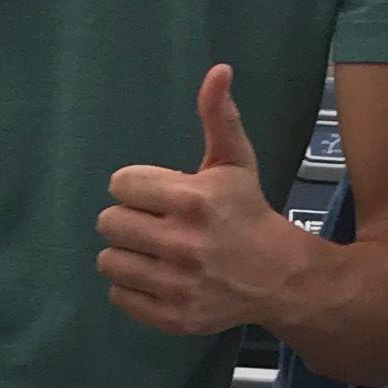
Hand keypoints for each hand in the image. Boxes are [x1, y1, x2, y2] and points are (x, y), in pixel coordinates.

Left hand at [98, 65, 302, 336]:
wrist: (279, 276)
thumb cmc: (247, 213)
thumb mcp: (234, 162)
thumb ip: (219, 116)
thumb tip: (218, 71)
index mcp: (193, 199)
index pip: (120, 184)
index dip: (135, 186)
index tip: (156, 195)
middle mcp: (183, 244)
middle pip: (108, 223)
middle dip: (127, 219)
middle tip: (151, 223)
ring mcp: (177, 285)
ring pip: (109, 261)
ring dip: (125, 253)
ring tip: (151, 251)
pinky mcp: (173, 316)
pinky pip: (119, 296)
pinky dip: (131, 286)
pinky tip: (155, 276)